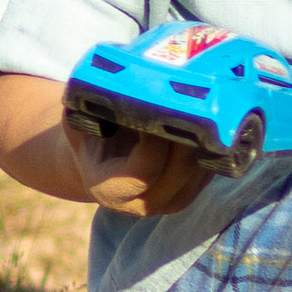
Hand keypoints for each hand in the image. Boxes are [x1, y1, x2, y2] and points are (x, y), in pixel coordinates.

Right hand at [63, 114, 211, 218]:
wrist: (102, 163)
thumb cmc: (90, 138)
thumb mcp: (79, 125)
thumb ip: (90, 113)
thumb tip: (114, 87)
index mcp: (111, 191)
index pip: (145, 167)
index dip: (156, 138)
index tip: (159, 107)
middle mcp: (144, 204)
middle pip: (181, 168)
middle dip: (188, 133)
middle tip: (191, 100)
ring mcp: (171, 202)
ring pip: (200, 168)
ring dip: (204, 137)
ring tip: (202, 104)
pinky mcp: (192, 193)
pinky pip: (210, 168)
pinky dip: (211, 145)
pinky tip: (208, 119)